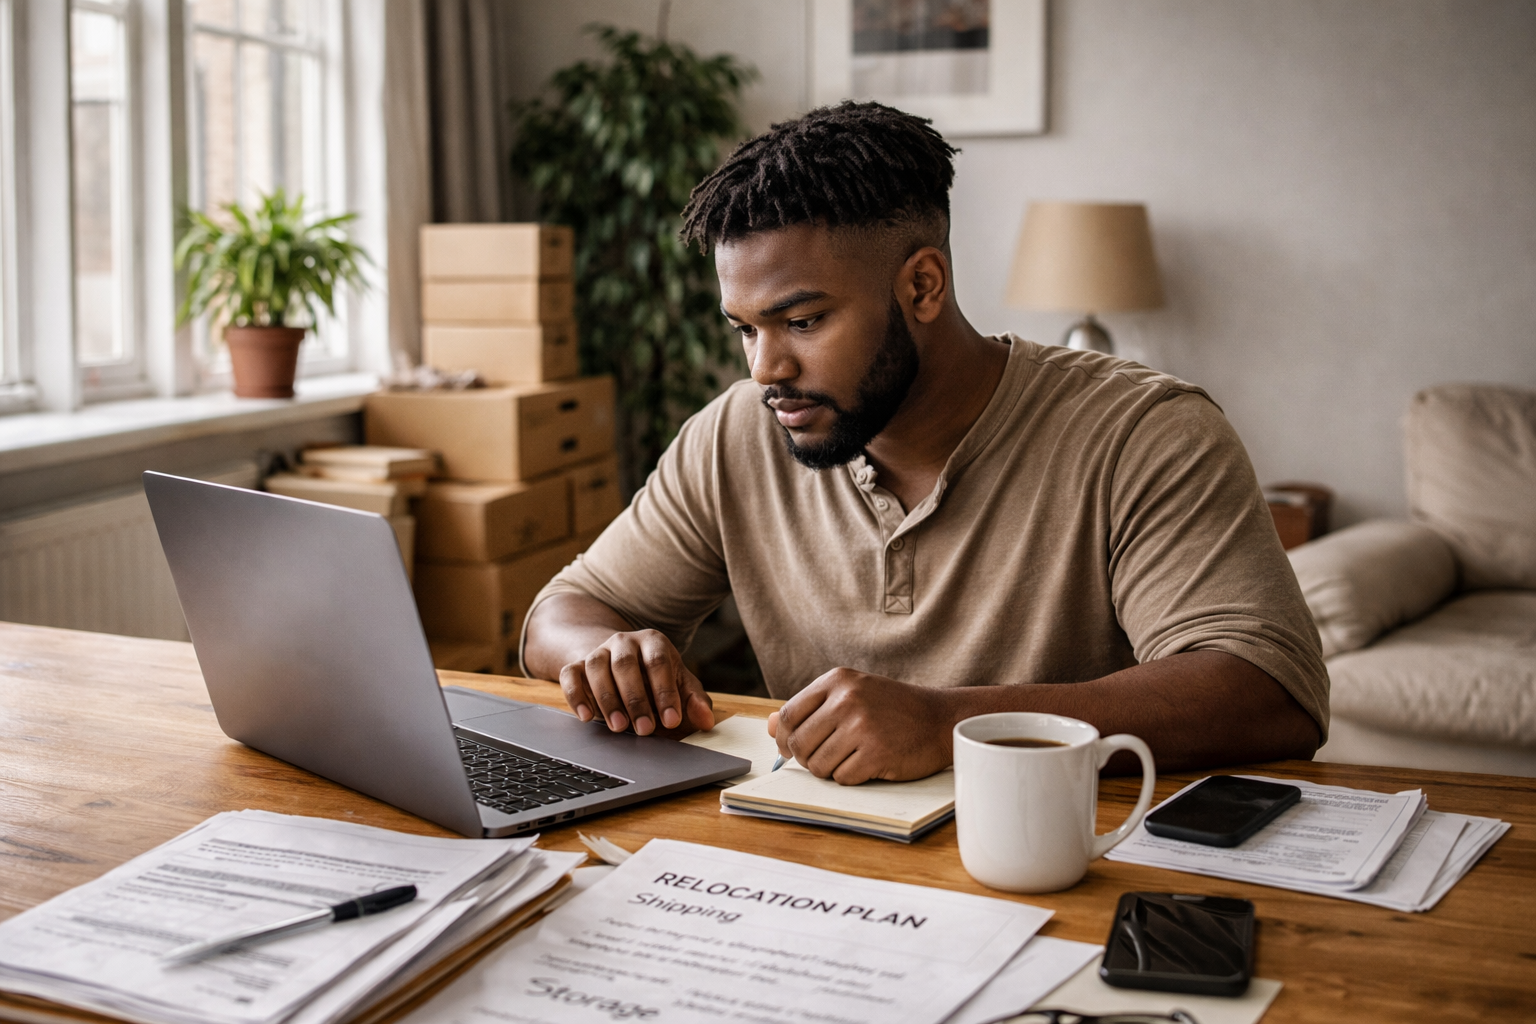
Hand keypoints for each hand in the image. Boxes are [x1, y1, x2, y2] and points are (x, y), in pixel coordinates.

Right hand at [558, 629, 714, 737]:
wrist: (619, 659)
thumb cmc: (655, 675)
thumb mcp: (679, 682)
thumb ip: (693, 700)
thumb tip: (706, 720)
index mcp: (653, 641)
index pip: (658, 662)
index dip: (665, 692)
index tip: (672, 721)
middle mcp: (623, 642)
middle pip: (625, 665)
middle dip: (636, 700)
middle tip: (645, 729)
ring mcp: (598, 651)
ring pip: (597, 667)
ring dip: (607, 699)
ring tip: (619, 727)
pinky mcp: (576, 664)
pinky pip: (570, 675)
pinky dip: (576, 695)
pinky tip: (586, 717)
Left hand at [767, 668, 952, 783]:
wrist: (940, 719)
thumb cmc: (892, 708)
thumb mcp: (851, 695)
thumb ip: (810, 709)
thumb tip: (768, 726)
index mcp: (838, 680)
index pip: (788, 714)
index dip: (783, 738)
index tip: (788, 748)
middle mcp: (847, 699)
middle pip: (799, 743)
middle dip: (806, 758)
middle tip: (825, 757)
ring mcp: (862, 726)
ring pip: (818, 765)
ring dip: (830, 769)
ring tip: (851, 758)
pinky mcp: (876, 753)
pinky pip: (842, 778)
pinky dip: (851, 777)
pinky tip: (868, 763)